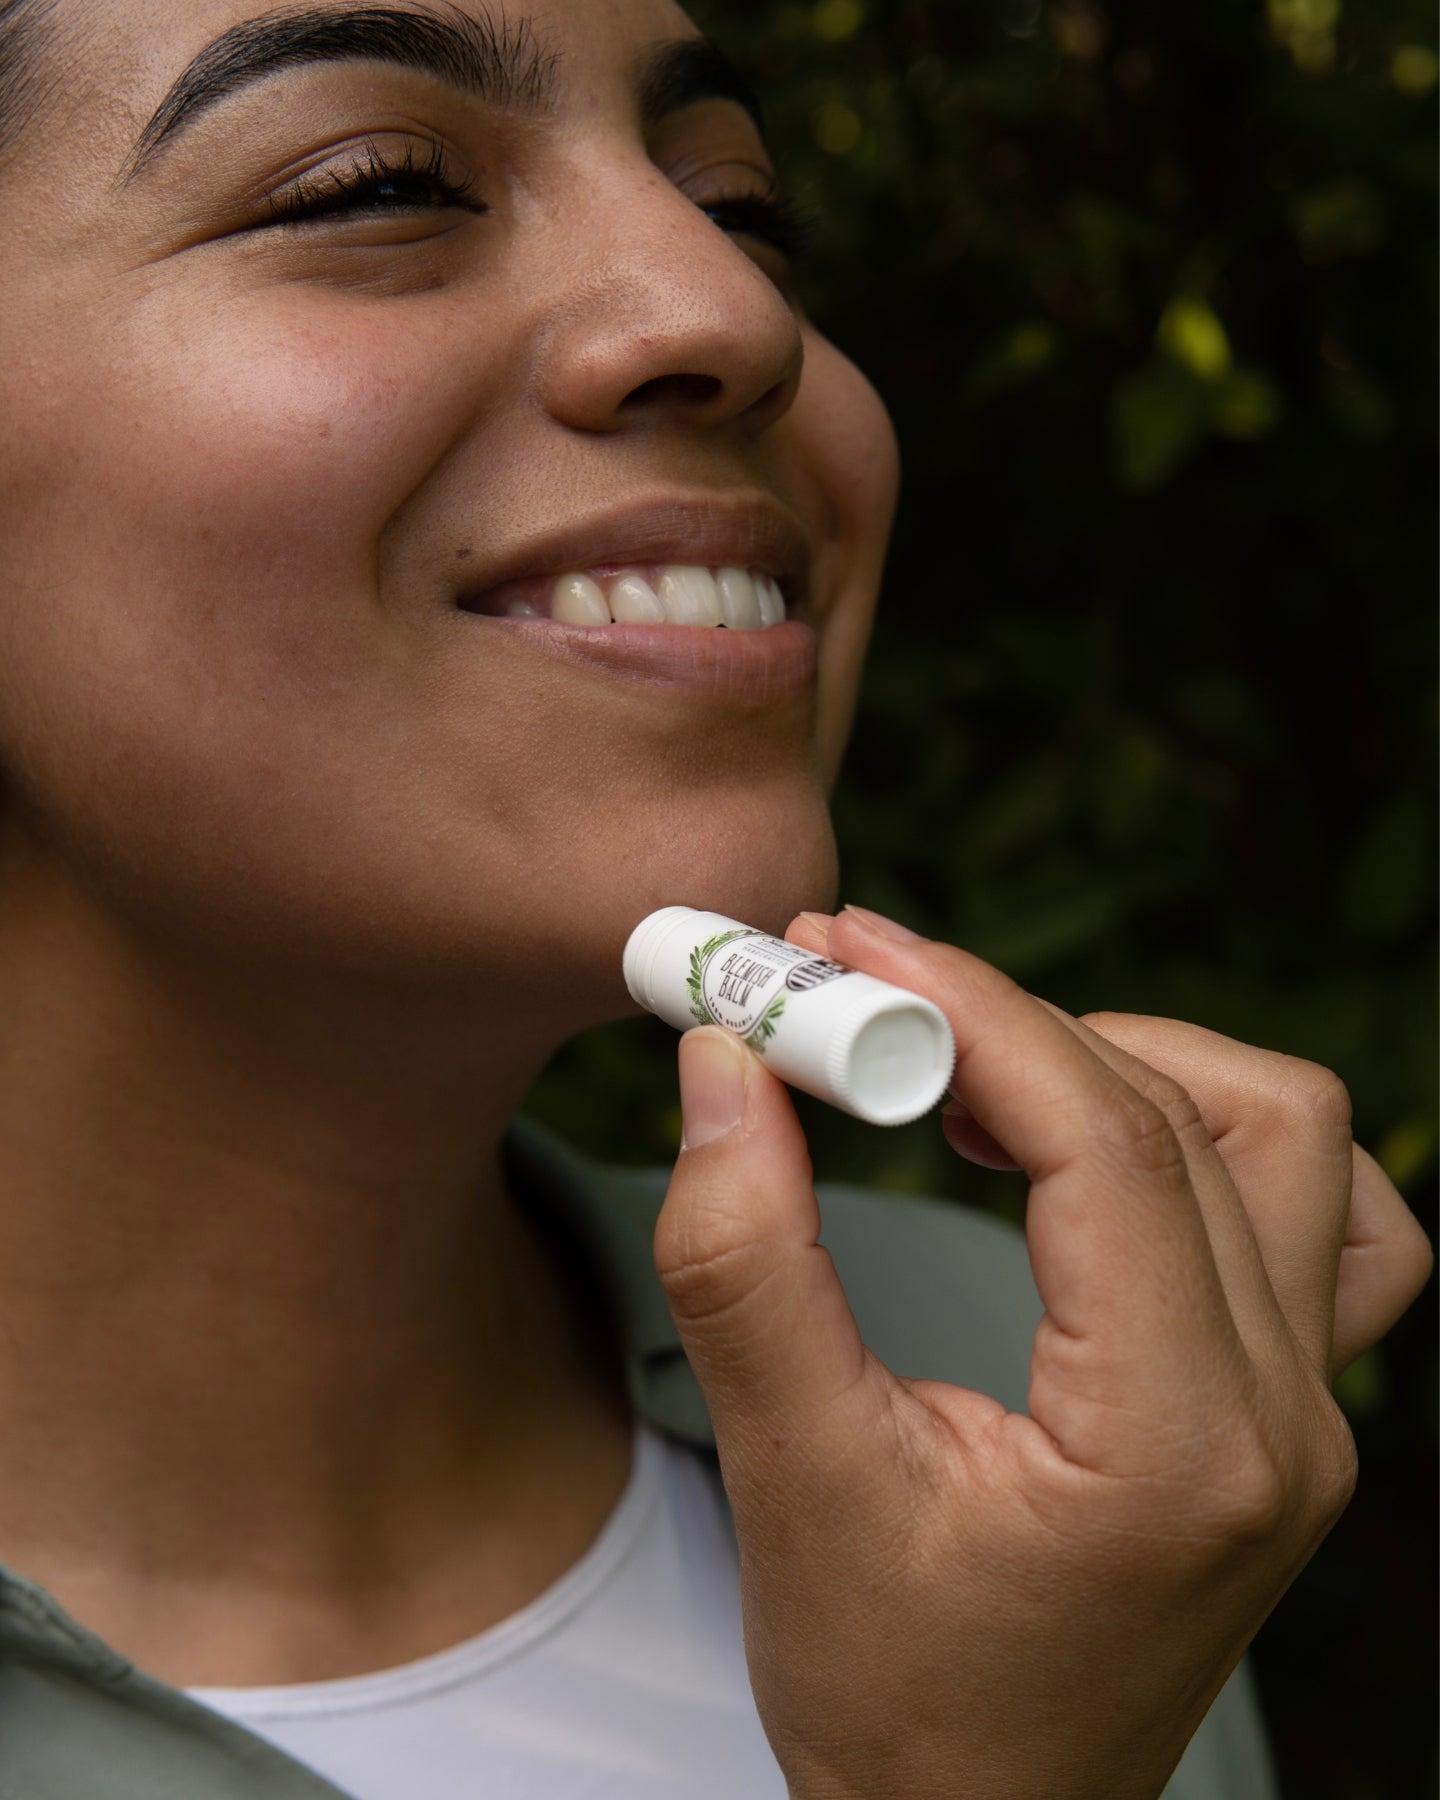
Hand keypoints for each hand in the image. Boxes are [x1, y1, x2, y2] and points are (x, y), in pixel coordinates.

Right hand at [653, 908, 1431, 1799]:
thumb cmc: (892, 1695)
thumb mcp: (790, 1481)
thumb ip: (745, 1264)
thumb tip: (729, 1068)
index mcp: (1181, 1446)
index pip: (1106, 1144)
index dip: (969, 1013)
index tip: (843, 951)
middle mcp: (1286, 1416)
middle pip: (1182, 1113)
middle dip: (1005, 1022)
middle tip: (858, 998)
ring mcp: (1311, 1408)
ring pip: (1282, 1131)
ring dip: (1124, 1064)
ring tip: (969, 1076)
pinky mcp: (1290, 1402)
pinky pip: (1319, 1206)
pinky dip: (1209, 1133)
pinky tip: (1092, 1147)